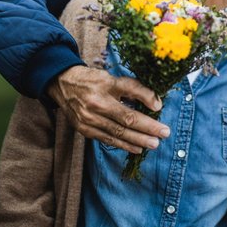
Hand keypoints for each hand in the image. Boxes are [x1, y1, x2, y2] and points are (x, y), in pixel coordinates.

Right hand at [47, 66, 169, 153]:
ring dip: (137, 140)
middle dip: (146, 130)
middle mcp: (95, 106)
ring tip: (154, 144)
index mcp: (104, 89)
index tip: (160, 111)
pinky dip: (123, 145)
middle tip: (164, 135)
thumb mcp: (113, 78)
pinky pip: (107, 139)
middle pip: (125, 122)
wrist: (62, 84)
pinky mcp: (84, 130)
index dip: (146, 106)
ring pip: (117, 133)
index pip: (130, 98)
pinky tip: (136, 148)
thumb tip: (156, 104)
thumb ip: (135, 89)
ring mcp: (88, 120)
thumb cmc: (93, 80)